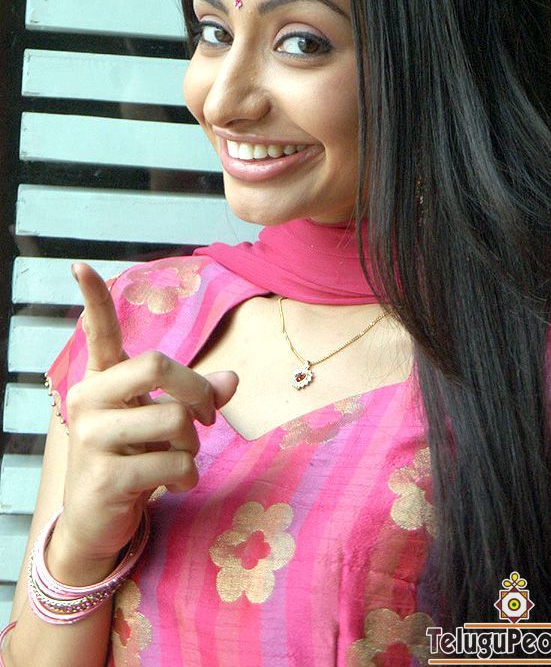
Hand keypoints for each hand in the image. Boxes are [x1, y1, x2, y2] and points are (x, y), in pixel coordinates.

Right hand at [54, 262, 237, 562]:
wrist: (97, 522)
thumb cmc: (133, 458)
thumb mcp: (162, 422)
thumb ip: (196, 396)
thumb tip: (233, 378)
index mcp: (101, 381)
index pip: (98, 333)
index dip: (94, 300)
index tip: (80, 265)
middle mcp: (88, 401)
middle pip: (157, 365)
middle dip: (197, 390)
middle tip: (208, 416)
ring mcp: (92, 439)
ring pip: (175, 420)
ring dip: (193, 444)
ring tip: (180, 458)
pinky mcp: (104, 478)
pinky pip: (175, 464)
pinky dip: (189, 475)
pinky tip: (175, 484)